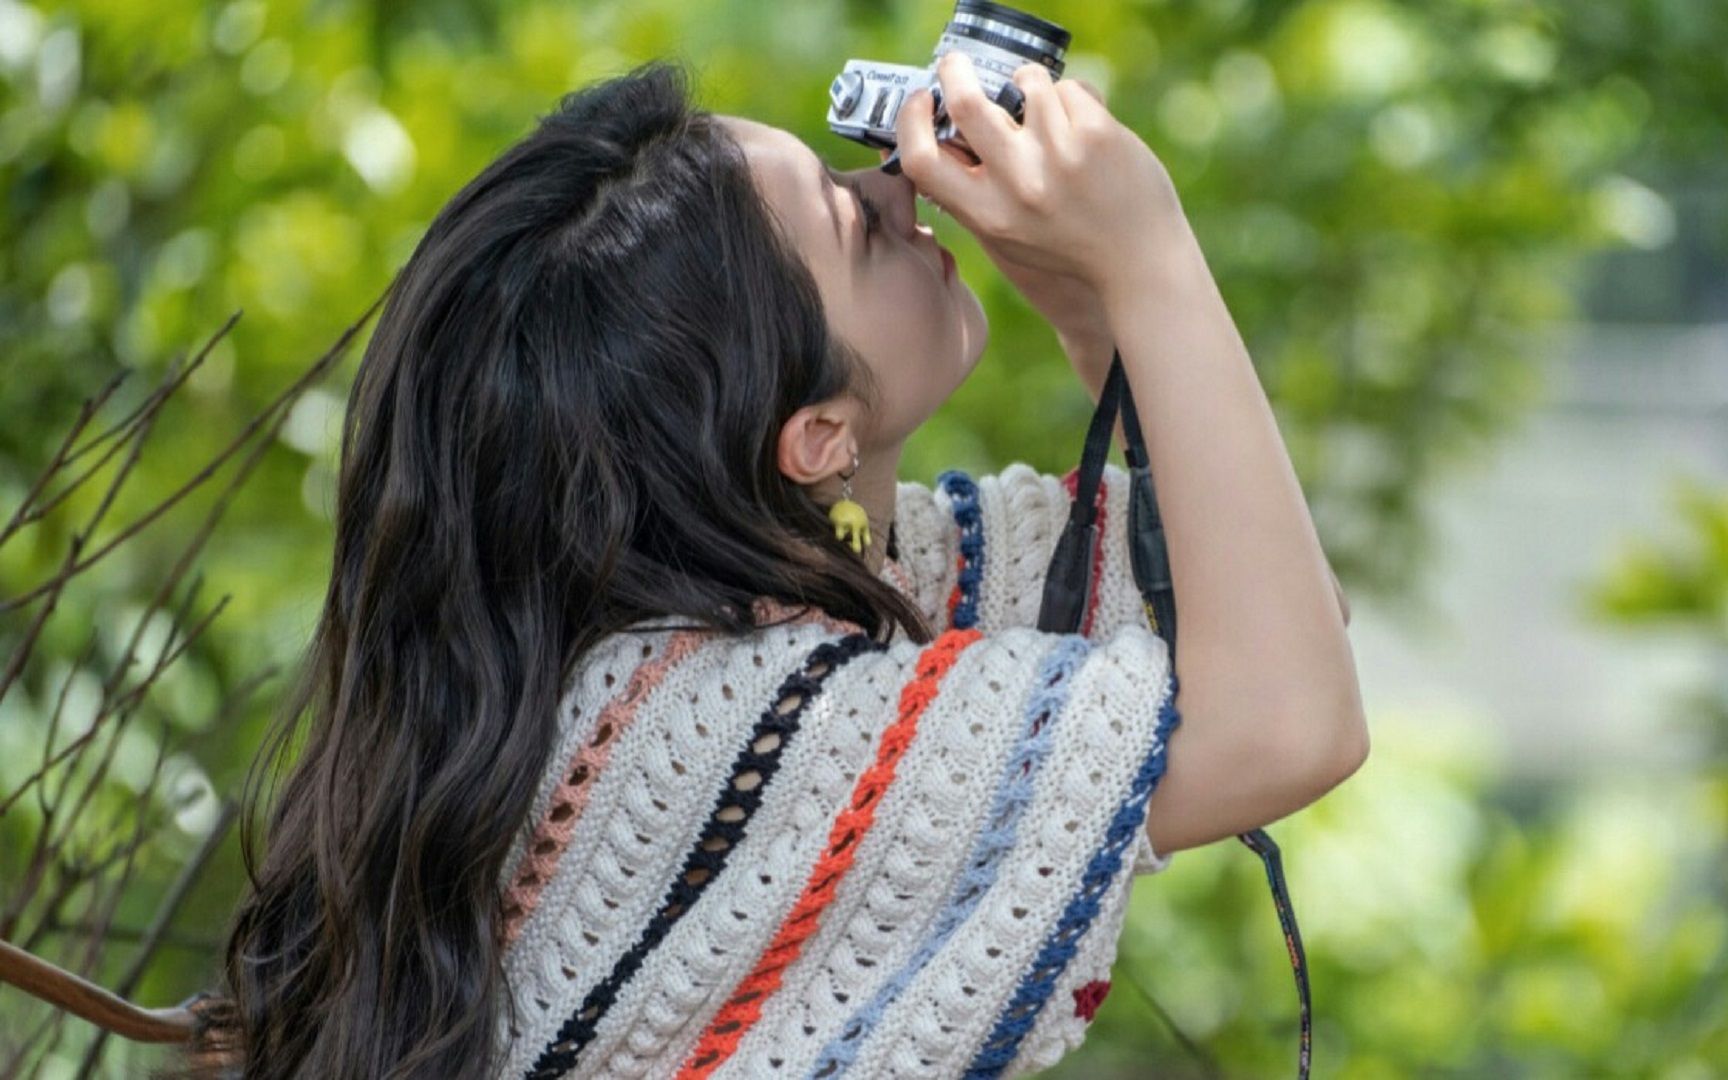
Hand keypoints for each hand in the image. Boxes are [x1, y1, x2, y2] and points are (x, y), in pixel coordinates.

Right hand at [893, 52, 1182, 295]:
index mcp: (987, 214)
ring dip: (1032, 84)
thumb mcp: (1005, 234)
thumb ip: (971, 192)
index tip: (922, 101)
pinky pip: (1071, 88)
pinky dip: (1074, 99)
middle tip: (958, 65)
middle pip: (966, 103)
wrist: (1139, 262)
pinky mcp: (1097, 134)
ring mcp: (1059, 155)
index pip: (921, 160)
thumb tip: (943, 132)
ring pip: (1027, 81)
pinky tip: (1086, 128)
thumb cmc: (1068, 247)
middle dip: (956, 70)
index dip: (911, 121)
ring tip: (1045, 107)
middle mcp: (1018, 184)